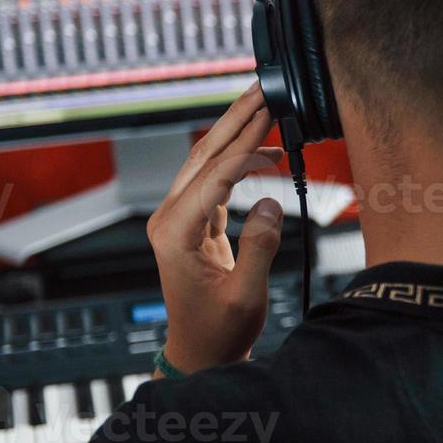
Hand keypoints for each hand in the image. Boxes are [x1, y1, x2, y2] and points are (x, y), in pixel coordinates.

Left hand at [145, 83, 285, 373]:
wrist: (200, 353)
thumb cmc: (218, 331)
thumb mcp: (246, 295)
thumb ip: (260, 246)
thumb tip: (269, 202)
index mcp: (175, 234)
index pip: (213, 176)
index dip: (245, 147)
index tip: (272, 121)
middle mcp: (170, 219)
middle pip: (203, 155)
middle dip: (235, 120)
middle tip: (264, 89)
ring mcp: (179, 219)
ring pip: (206, 162)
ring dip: (235, 132)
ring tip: (264, 105)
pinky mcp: (194, 223)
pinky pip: (214, 179)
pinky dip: (239, 159)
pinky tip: (262, 146)